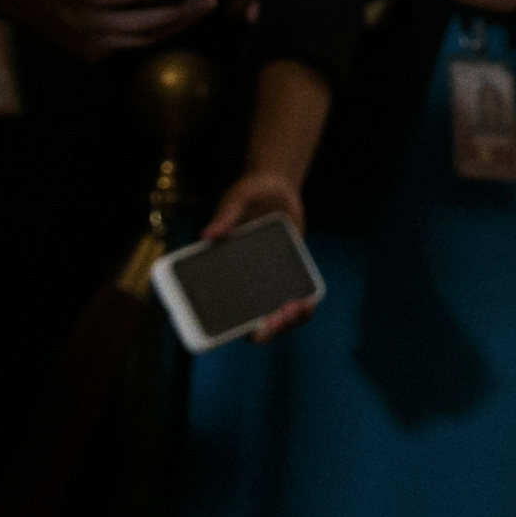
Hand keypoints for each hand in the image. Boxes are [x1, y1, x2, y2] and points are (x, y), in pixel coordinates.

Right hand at [0, 0, 213, 58]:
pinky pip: (129, 44)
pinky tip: (177, 21)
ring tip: (201, 11)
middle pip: (140, 23)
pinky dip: (154, 34)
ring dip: (173, 27)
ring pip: (139, 39)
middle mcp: (83, 21)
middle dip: (179, 12)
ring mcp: (86, 41)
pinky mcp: (88, 51)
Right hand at [200, 170, 316, 339]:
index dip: (234, 330)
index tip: (253, 329)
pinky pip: (295, 298)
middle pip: (255, 321)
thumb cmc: (250, 192)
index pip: (224, 313)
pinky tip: (309, 301)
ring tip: (299, 307)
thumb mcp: (238, 199)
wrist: (276, 186)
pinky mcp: (287, 274)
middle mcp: (244, 283)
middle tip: (281, 315)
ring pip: (277, 315)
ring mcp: (267, 281)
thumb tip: (206, 235)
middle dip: (270, 328)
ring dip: (289, 321)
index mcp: (224, 273)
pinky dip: (303, 306)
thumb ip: (226, 215)